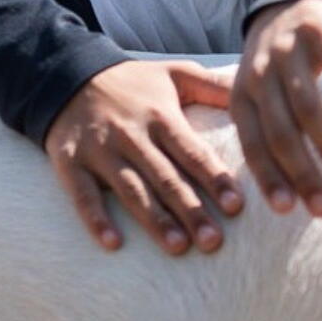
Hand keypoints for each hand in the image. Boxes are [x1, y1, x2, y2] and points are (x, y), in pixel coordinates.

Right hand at [43, 60, 242, 254]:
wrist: (67, 75)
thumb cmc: (133, 83)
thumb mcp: (175, 73)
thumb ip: (214, 84)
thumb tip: (254, 87)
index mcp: (160, 115)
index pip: (192, 152)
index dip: (214, 179)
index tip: (235, 206)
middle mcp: (132, 135)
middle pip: (166, 178)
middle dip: (191, 211)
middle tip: (213, 242)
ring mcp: (99, 151)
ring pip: (131, 190)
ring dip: (154, 220)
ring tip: (178, 247)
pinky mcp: (70, 164)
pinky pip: (82, 195)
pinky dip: (96, 219)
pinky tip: (113, 243)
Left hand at [231, 0, 321, 216]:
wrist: (290, 1)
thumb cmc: (276, 66)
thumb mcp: (259, 96)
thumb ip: (268, 134)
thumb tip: (285, 196)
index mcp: (242, 97)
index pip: (253, 145)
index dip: (269, 177)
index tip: (287, 210)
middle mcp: (258, 74)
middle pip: (281, 131)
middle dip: (303, 173)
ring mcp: (287, 51)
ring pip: (307, 104)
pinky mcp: (317, 30)